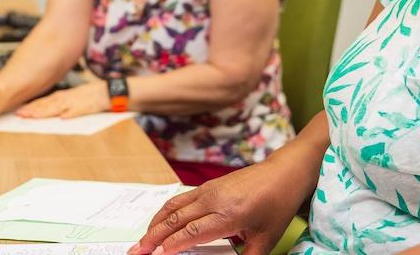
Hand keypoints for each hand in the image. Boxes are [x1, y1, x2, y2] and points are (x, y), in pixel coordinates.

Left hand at [16, 82, 108, 118]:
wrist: (108, 92)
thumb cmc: (91, 96)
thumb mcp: (73, 98)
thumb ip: (61, 105)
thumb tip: (51, 114)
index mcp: (62, 96)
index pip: (43, 102)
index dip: (31, 107)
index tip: (20, 112)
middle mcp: (66, 98)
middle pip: (46, 105)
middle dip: (32, 110)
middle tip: (20, 115)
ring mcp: (75, 103)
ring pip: (57, 108)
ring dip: (45, 112)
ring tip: (34, 117)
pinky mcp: (85, 107)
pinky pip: (76, 111)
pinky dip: (69, 114)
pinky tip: (62, 118)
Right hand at [130, 156, 312, 254]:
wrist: (283, 174)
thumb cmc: (276, 206)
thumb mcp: (266, 240)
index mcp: (228, 215)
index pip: (191, 233)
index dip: (171, 246)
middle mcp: (213, 200)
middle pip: (175, 220)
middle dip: (153, 238)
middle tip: (136, 252)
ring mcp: (208, 190)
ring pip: (173, 207)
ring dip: (154, 224)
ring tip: (142, 241)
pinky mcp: (207, 186)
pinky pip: (179, 199)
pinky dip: (164, 213)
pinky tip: (159, 223)